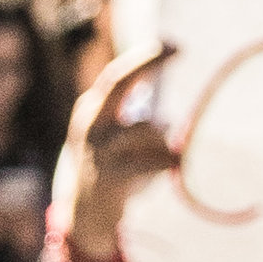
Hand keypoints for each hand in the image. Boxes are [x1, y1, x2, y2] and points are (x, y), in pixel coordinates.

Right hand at [58, 43, 177, 261]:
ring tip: (150, 162)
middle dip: (148, 60)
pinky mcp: (111, 174)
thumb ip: (135, 123)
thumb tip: (169, 116)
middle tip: (178, 47)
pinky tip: (155, 175)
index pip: (116, 77)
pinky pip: (157, 160)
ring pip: (151, 129)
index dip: (144, 58)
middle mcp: (89, 125)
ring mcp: (98, 149)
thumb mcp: (114, 141)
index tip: (174, 45)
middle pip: (120, 83)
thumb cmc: (108, 172)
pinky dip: (166, 164)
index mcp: (90, 113)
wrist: (84, 216)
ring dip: (162, 143)